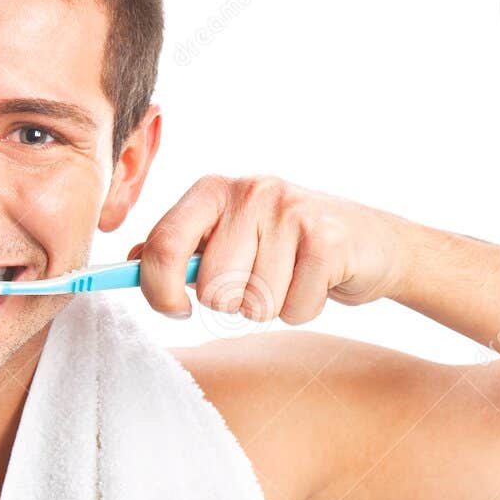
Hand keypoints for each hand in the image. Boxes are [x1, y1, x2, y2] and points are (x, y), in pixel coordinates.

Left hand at [126, 175, 405, 321]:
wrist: (368, 241)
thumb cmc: (282, 245)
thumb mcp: (225, 237)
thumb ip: (178, 248)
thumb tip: (131, 264)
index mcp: (211, 190)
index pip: (162, 247)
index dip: (160, 293)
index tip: (177, 308)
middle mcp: (249, 191)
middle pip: (211, 289)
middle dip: (232, 302)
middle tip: (257, 281)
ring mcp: (290, 211)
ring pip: (253, 305)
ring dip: (271, 307)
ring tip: (290, 277)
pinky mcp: (327, 240)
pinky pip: (293, 309)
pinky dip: (303, 308)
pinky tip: (315, 281)